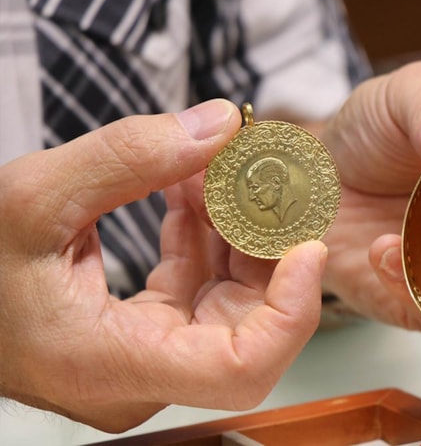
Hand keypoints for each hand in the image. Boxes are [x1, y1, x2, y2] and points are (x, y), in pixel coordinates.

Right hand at [0, 100, 326, 431]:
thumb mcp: (35, 199)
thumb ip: (131, 157)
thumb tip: (221, 124)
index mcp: (112, 365)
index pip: (241, 369)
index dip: (292, 310)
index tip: (306, 245)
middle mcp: (141, 375)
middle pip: (249, 323)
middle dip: (264, 243)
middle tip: (265, 177)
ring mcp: (145, 356)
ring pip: (228, 298)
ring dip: (234, 228)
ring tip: (219, 167)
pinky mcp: (144, 331)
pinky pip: (198, 285)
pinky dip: (204, 234)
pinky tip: (193, 187)